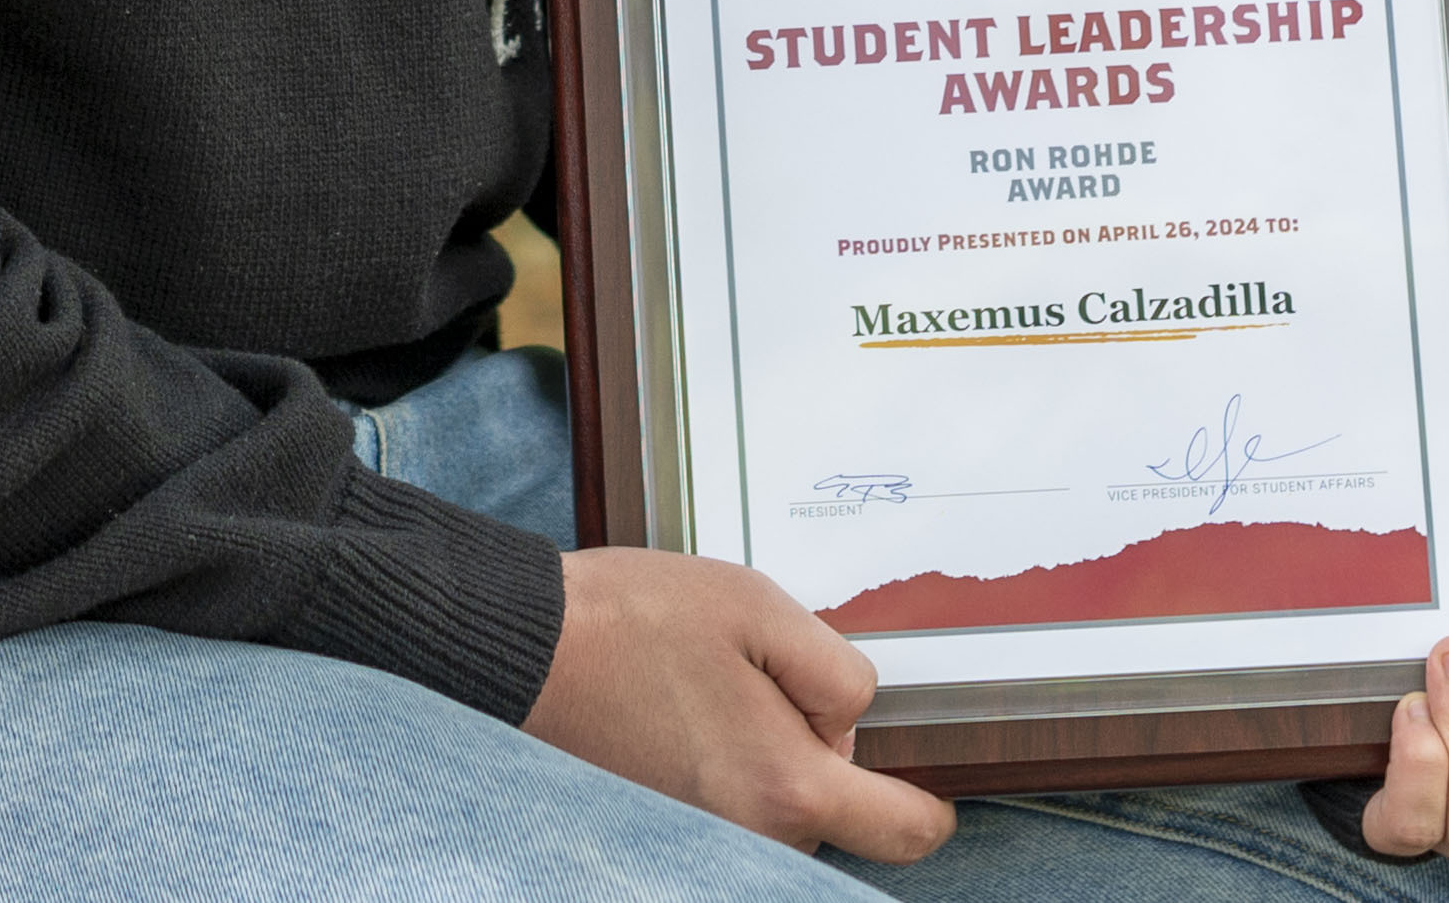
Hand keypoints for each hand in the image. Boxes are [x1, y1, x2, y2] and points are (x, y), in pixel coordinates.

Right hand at [525, 546, 960, 863]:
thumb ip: (835, 669)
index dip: (928, 809)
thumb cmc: (629, 623)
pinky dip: (719, 767)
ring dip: (765, 758)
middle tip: (761, 681)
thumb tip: (849, 719)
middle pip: (831, 810)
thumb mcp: (758, 607)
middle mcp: (749, 835)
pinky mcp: (661, 831)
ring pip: (776, 806)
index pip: (903, 832)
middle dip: (816, 750)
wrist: (519, 653)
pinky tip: (677, 712)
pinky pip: (725, 808)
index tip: (929, 791)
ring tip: (706, 688)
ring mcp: (700, 841)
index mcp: (787, 785)